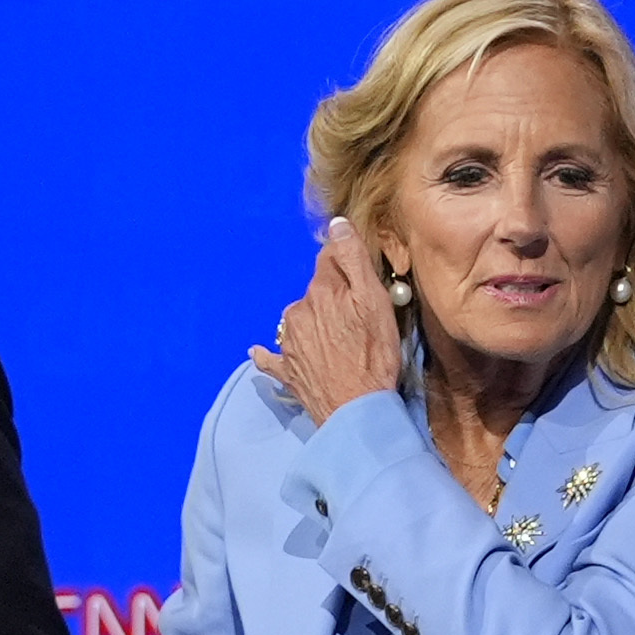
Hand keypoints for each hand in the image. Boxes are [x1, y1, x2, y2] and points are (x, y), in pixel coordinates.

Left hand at [247, 217, 407, 427]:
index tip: (360, 277)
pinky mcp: (285, 369)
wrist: (356, 409)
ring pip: (300, 318)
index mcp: (321, 291)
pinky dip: (270, 353)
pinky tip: (261, 352)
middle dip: (333, 297)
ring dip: (315, 323)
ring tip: (338, 343)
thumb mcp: (374, 300)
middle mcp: (297, 311)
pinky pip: (271, 356)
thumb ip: (353, 258)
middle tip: (356, 318)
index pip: (330, 259)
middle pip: (316, 291)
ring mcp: (287, 342)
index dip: (346, 264)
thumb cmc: (373, 355)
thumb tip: (337, 224)